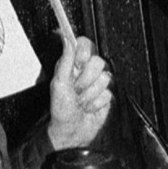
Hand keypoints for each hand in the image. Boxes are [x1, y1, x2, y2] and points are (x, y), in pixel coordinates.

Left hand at [47, 34, 113, 151]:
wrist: (71, 131)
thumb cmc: (61, 108)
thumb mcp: (59, 82)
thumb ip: (65, 59)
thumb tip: (66, 38)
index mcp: (73, 63)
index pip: (86, 44)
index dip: (84, 53)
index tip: (78, 63)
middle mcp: (87, 70)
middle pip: (98, 62)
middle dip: (85, 79)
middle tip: (76, 89)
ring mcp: (98, 83)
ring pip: (104, 79)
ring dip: (90, 94)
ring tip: (81, 100)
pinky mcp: (107, 97)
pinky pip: (108, 95)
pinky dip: (96, 104)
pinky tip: (89, 107)